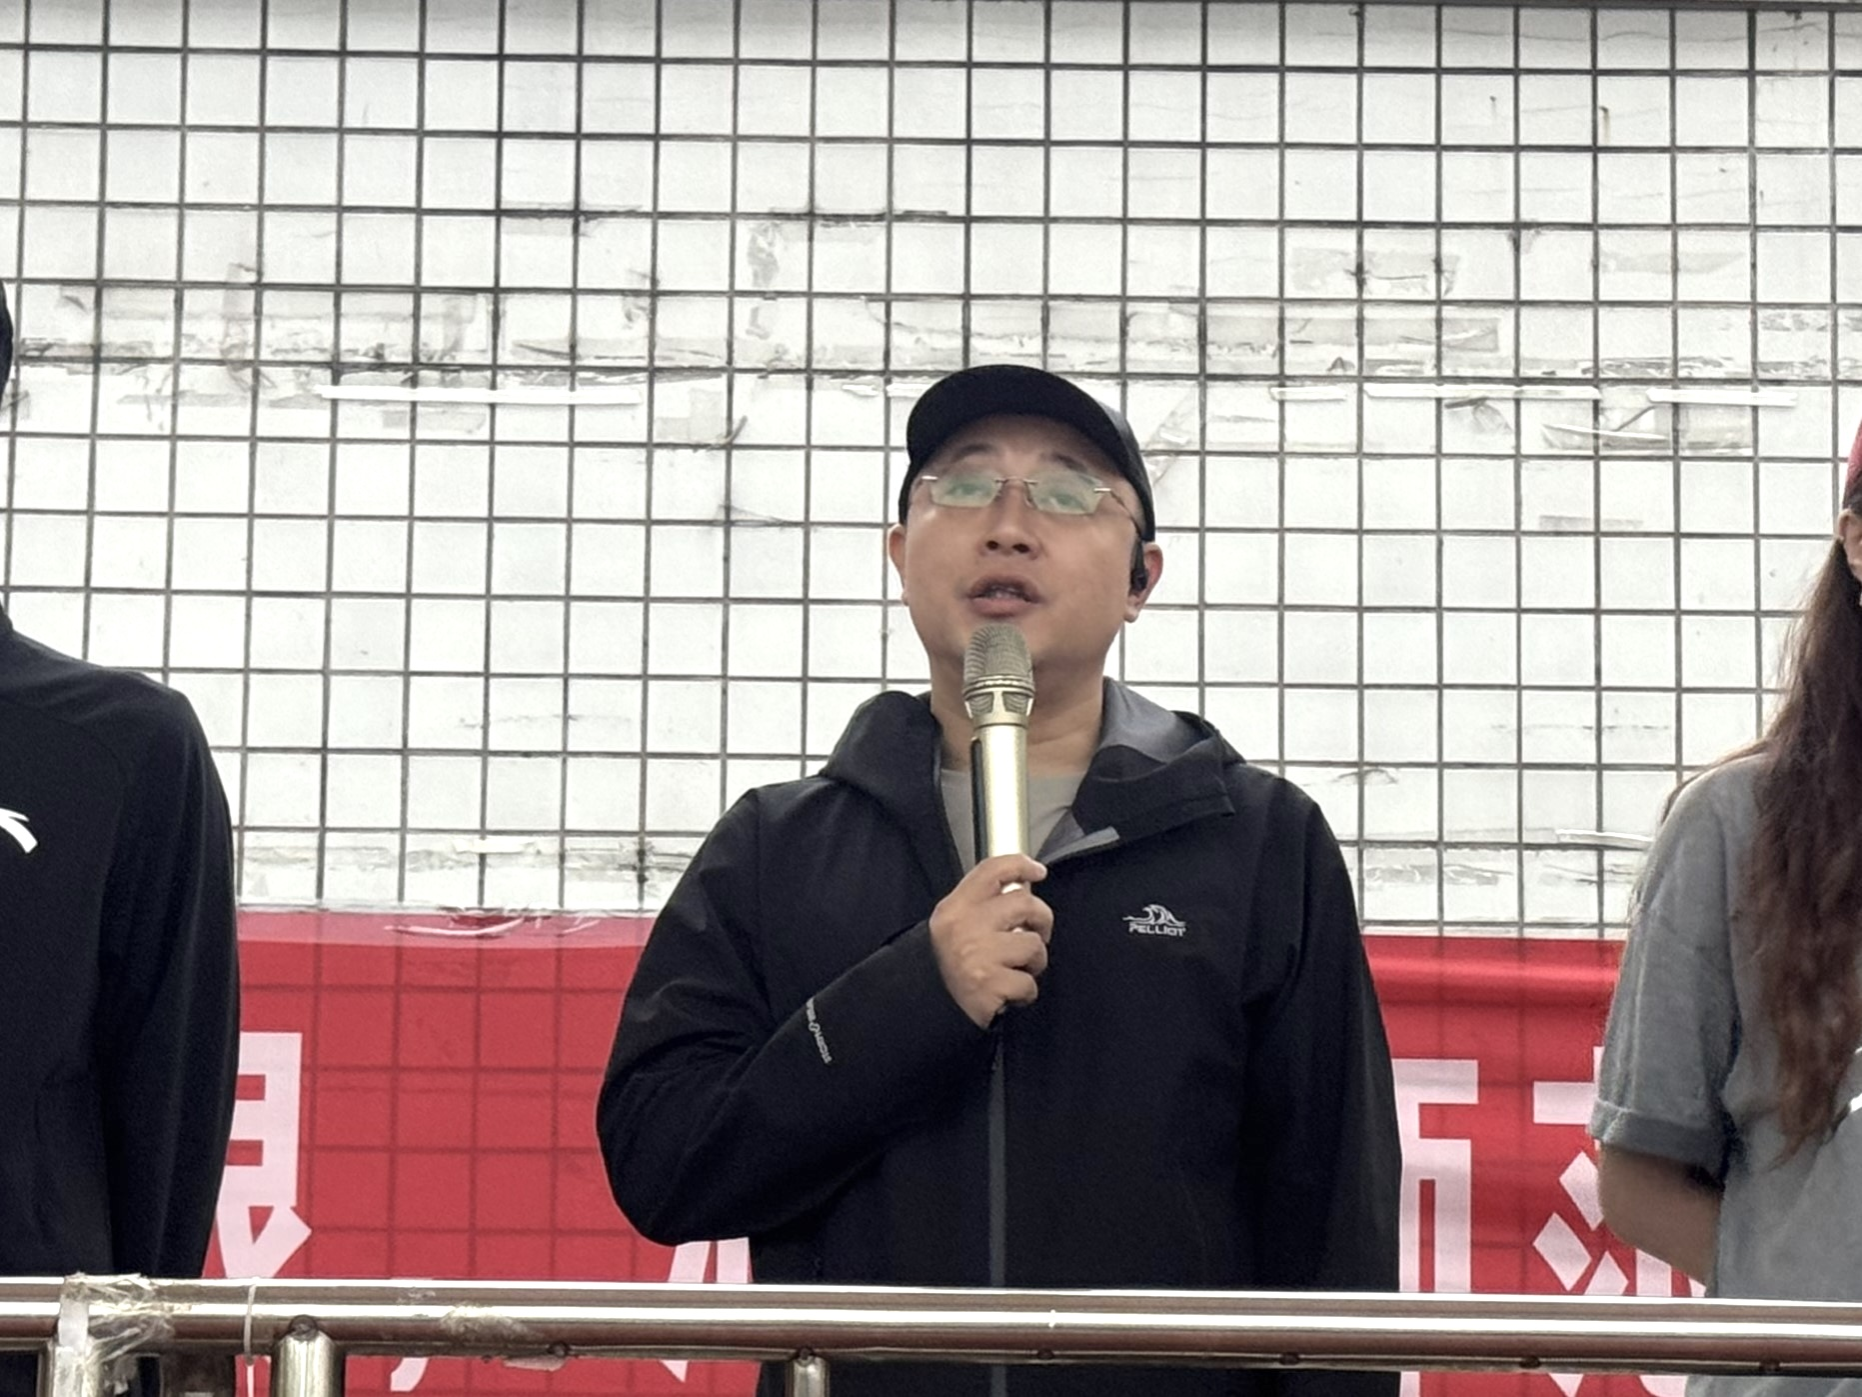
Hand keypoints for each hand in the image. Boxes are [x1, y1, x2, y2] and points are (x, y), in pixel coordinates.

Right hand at [928, 854, 1052, 1027]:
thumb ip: (984, 903)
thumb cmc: (950, 967)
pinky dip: (1025, 992)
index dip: (1020, 865)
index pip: (992, 871)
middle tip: (1035, 934)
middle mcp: (965, 927)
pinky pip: (1029, 983)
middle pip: (1025, 903)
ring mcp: (978, 955)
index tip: (1036, 871)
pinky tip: (1009, 993)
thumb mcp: (956, 925)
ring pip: (1033, 944)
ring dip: (1034, 962)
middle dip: (1042, 920)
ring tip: (1017, 969)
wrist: (930, 1009)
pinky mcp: (990, 984)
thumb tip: (1023, 884)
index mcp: (956, 908)